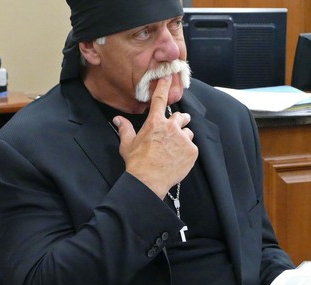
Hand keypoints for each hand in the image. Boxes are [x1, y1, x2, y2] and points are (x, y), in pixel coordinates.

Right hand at [114, 76, 197, 198]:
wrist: (148, 181)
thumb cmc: (137, 162)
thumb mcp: (127, 144)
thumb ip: (125, 129)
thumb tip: (117, 119)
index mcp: (155, 122)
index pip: (160, 99)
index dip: (165, 86)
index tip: (169, 76)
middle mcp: (171, 127)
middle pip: (181, 117)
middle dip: (180, 121)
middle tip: (175, 131)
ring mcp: (183, 138)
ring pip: (188, 132)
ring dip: (183, 138)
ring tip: (175, 150)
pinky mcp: (192, 150)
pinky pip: (192, 147)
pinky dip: (187, 152)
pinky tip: (178, 159)